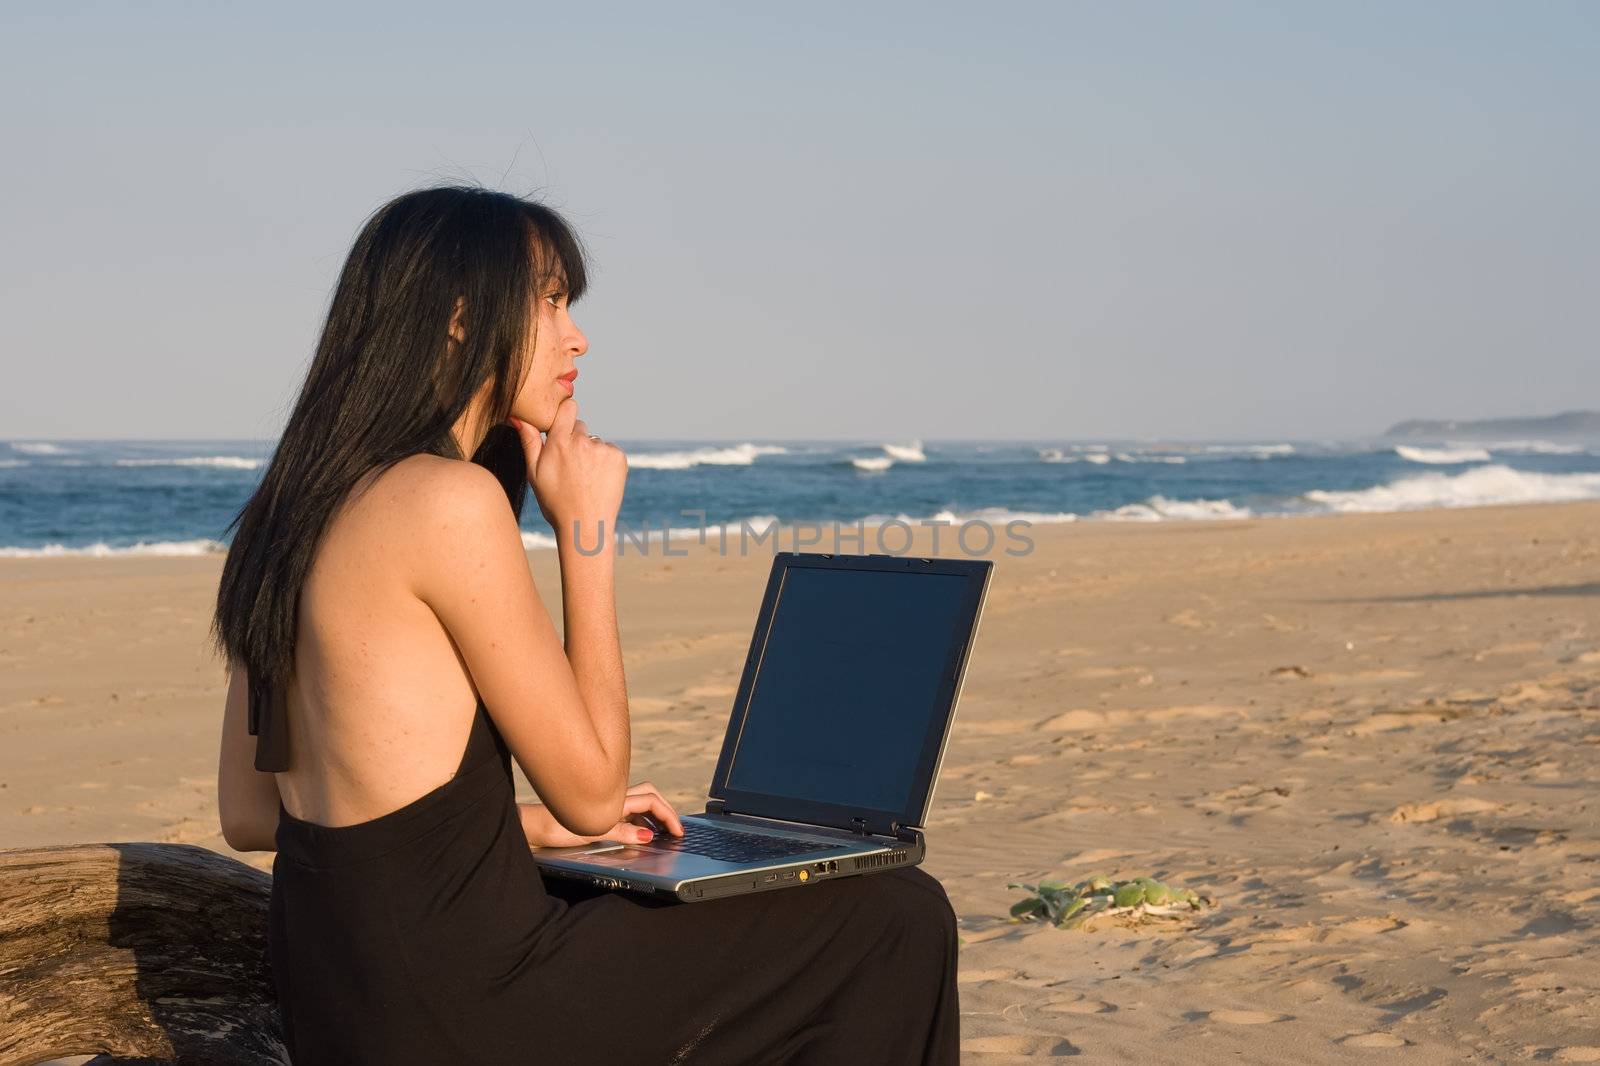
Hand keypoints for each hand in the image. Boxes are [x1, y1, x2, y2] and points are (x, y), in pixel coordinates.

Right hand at [507, 399, 626, 537]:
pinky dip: (606, 462)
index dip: (566, 414)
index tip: (564, 424)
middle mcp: (582, 441)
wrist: (585, 525)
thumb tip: (518, 416)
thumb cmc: (556, 502)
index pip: (569, 407)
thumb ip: (529, 442)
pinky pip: (610, 451)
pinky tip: (598, 480)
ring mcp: (602, 449)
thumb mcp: (534, 473)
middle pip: (580, 427)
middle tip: (571, 467)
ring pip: (595, 442)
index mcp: (559, 441)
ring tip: (585, 478)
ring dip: (591, 453)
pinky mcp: (618, 457)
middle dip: (575, 440)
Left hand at [518, 781, 686, 848]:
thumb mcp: (591, 833)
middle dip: (665, 811)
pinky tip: (639, 834)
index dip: (669, 816)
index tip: (678, 832)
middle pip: (650, 796)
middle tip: (675, 831)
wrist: (533, 827)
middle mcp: (613, 798)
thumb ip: (621, 833)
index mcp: (614, 800)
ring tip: (662, 835)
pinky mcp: (600, 812)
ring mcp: (607, 804)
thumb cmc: (556, 828)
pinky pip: (627, 812)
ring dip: (654, 816)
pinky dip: (640, 822)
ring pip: (639, 803)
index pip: (652, 801)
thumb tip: (648, 837)